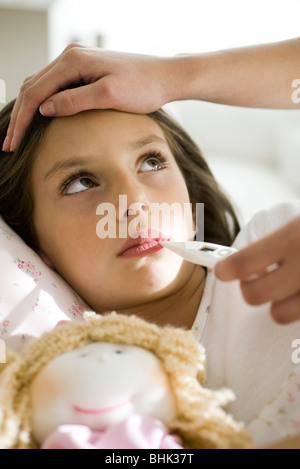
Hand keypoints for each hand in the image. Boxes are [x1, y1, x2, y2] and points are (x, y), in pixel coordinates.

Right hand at [3, 44, 172, 151]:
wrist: (165, 76)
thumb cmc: (143, 87)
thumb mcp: (108, 96)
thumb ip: (75, 101)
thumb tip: (44, 109)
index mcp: (73, 61)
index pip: (35, 92)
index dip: (22, 120)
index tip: (14, 143)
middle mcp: (71, 57)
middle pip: (32, 87)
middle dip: (19, 117)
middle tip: (10, 144)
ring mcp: (77, 62)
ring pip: (40, 85)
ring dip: (27, 110)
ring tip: (18, 134)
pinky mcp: (84, 70)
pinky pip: (54, 85)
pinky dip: (41, 102)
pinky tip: (38, 118)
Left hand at [215, 216, 299, 323]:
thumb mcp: (299, 224)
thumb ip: (278, 241)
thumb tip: (246, 260)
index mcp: (291, 238)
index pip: (244, 262)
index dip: (225, 269)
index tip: (222, 270)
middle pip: (254, 294)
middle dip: (250, 288)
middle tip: (259, 277)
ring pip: (279, 314)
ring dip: (277, 304)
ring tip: (286, 288)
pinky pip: (299, 317)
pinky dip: (297, 307)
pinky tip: (299, 293)